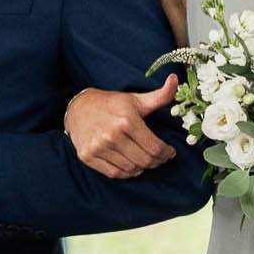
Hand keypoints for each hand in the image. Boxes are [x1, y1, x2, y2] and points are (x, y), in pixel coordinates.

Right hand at [64, 79, 178, 179]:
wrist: (78, 109)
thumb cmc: (112, 104)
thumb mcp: (136, 99)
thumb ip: (160, 95)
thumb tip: (175, 79)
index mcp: (126, 120)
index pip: (155, 147)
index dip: (166, 153)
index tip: (170, 152)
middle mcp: (111, 134)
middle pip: (145, 160)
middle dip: (157, 161)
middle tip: (160, 158)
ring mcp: (97, 147)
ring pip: (131, 169)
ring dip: (142, 168)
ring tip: (145, 161)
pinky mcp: (87, 156)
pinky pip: (114, 174)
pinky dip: (126, 173)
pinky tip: (131, 165)